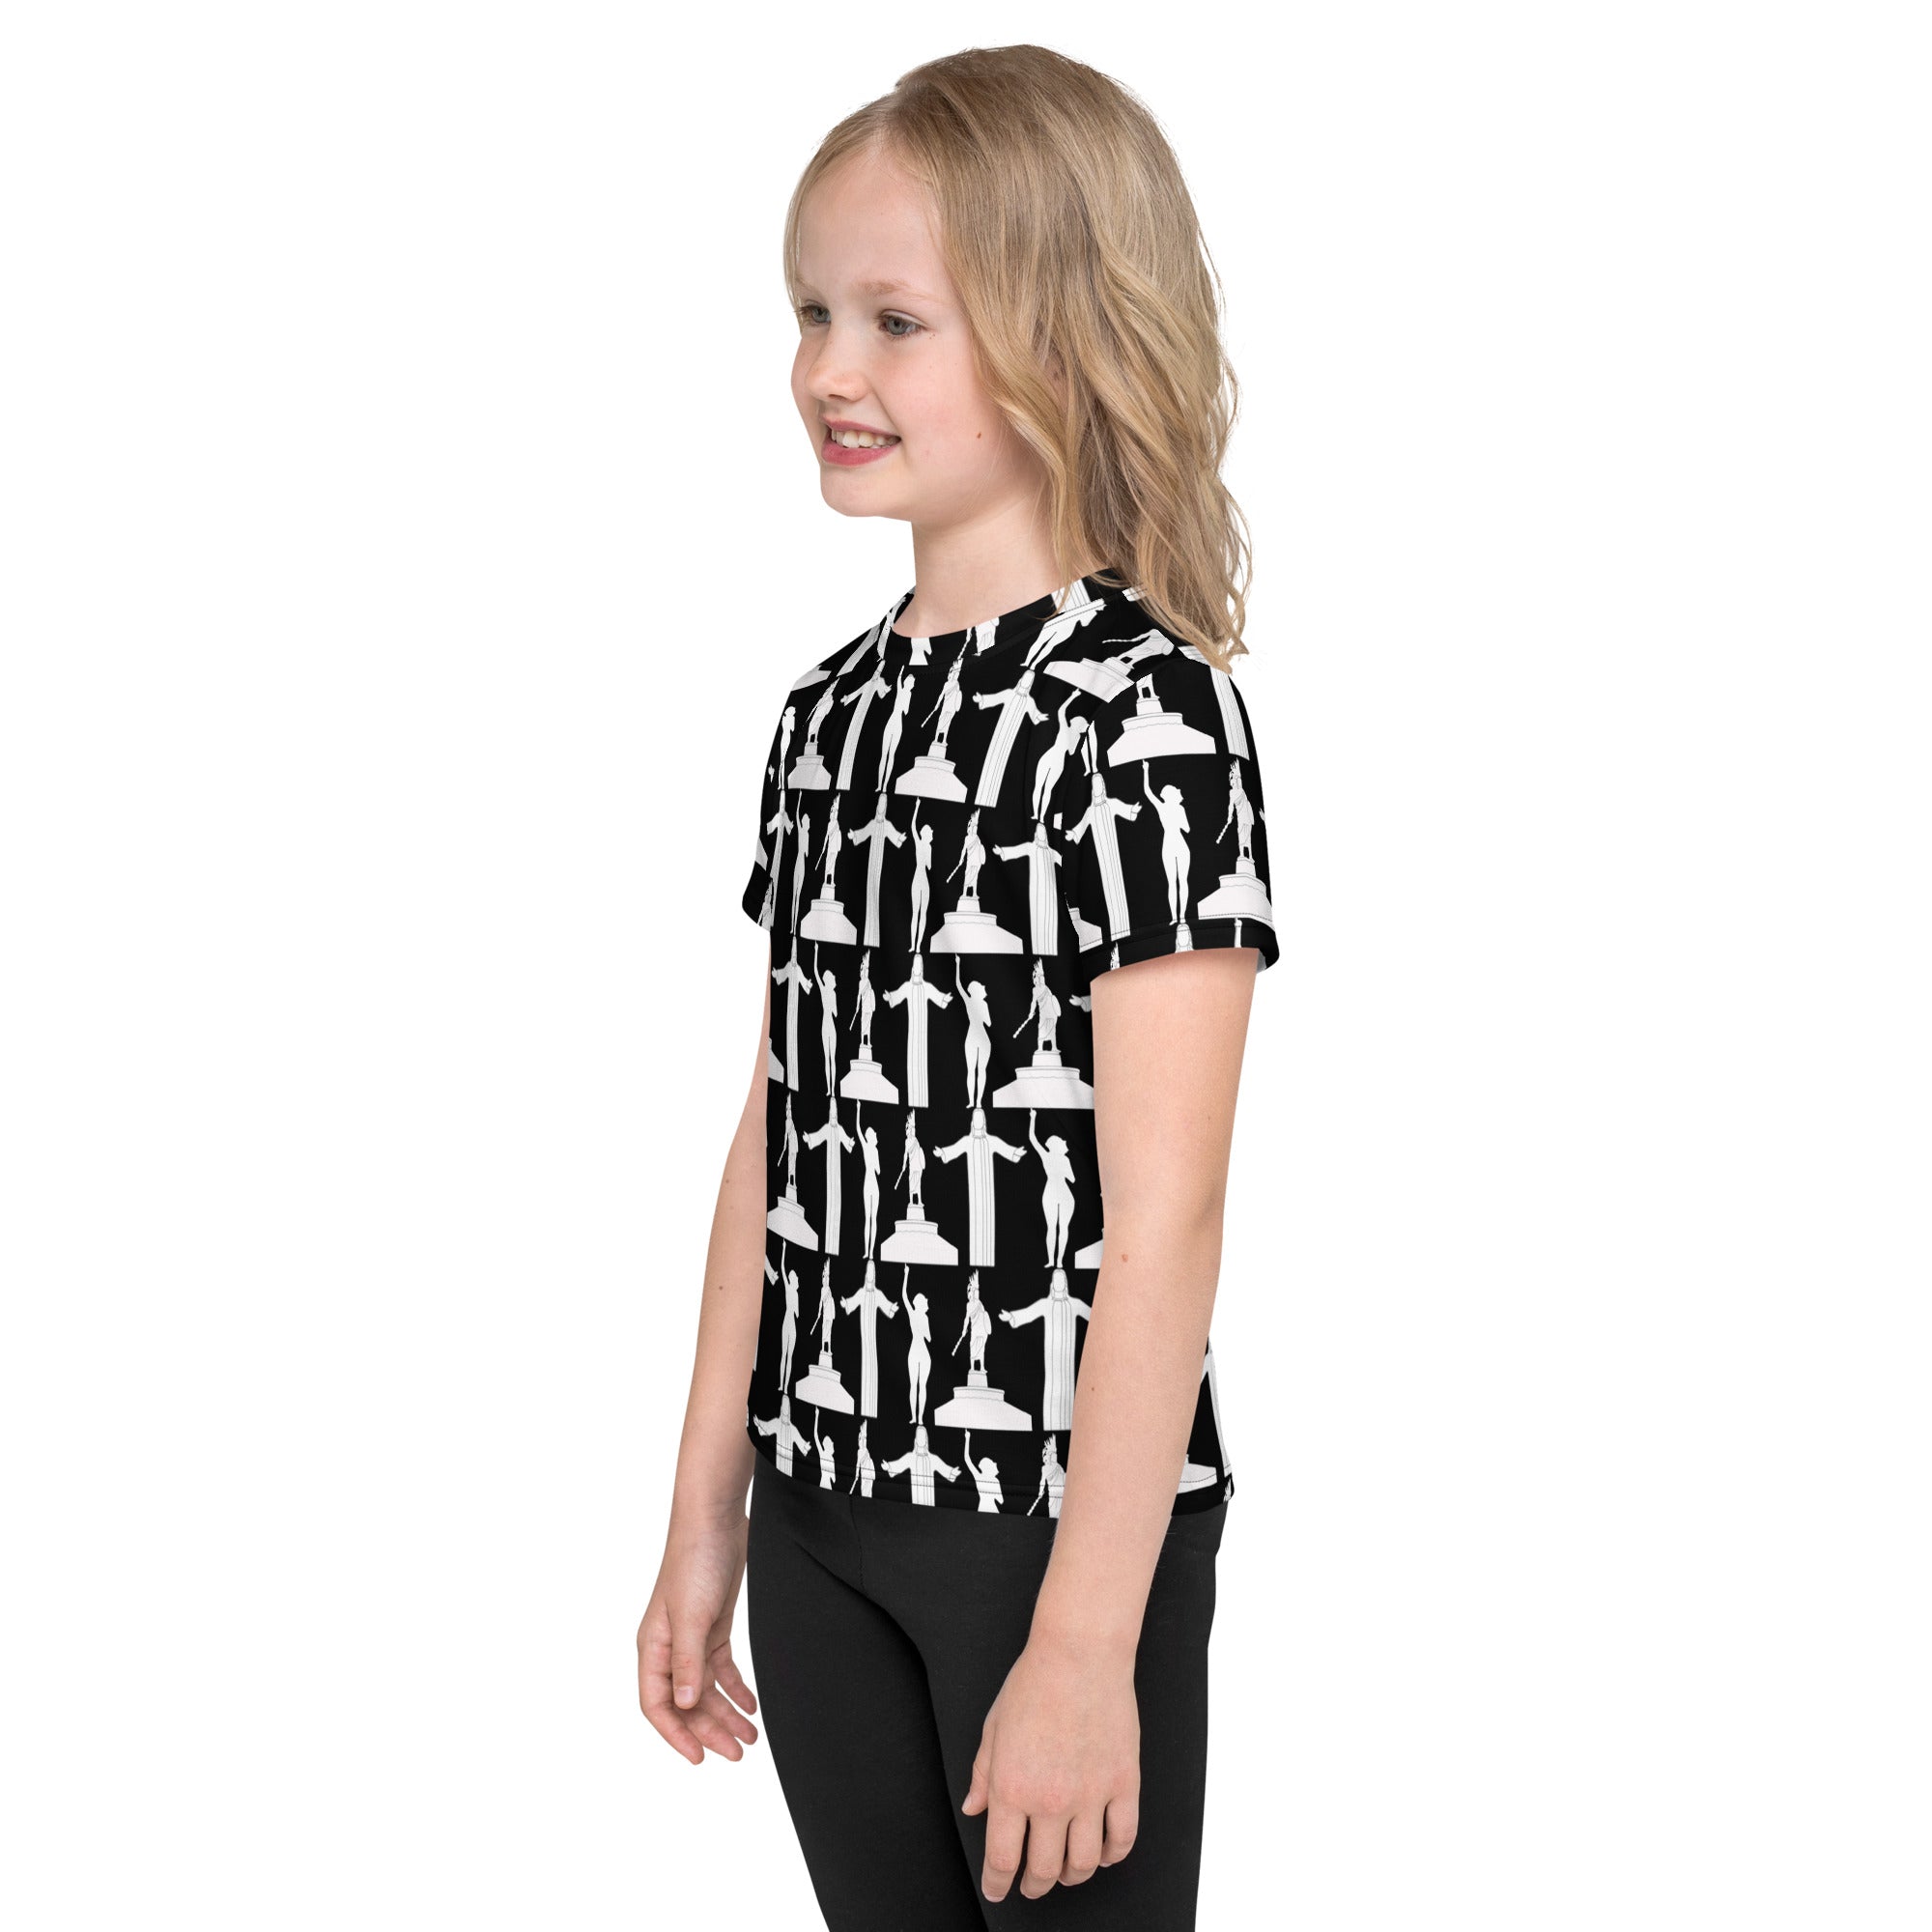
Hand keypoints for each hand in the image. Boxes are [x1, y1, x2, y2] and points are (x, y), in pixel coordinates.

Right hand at [636, 1509, 758, 1765]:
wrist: (717, 1519)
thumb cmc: (695, 1561)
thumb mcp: (692, 1615)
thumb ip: (687, 1662)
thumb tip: (686, 1704)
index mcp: (653, 1647)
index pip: (657, 1704)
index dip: (676, 1735)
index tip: (700, 1759)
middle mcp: (669, 1647)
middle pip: (687, 1702)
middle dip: (710, 1730)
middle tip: (738, 1753)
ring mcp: (692, 1637)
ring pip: (706, 1689)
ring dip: (726, 1713)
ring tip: (750, 1737)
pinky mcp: (714, 1626)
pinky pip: (722, 1668)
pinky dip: (735, 1688)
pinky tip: (750, 1705)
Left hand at [960, 1634, 1138, 1901]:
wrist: (1079, 1653)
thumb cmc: (1033, 1683)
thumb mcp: (993, 1728)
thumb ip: (982, 1774)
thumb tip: (974, 1808)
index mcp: (1011, 1788)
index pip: (1002, 1858)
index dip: (997, 1884)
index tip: (997, 1890)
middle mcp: (1050, 1800)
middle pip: (1044, 1870)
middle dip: (1033, 1885)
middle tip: (1031, 1885)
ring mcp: (1091, 1795)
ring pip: (1083, 1864)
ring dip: (1072, 1876)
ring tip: (1066, 1872)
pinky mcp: (1124, 1784)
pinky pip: (1122, 1839)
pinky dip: (1111, 1855)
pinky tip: (1102, 1853)